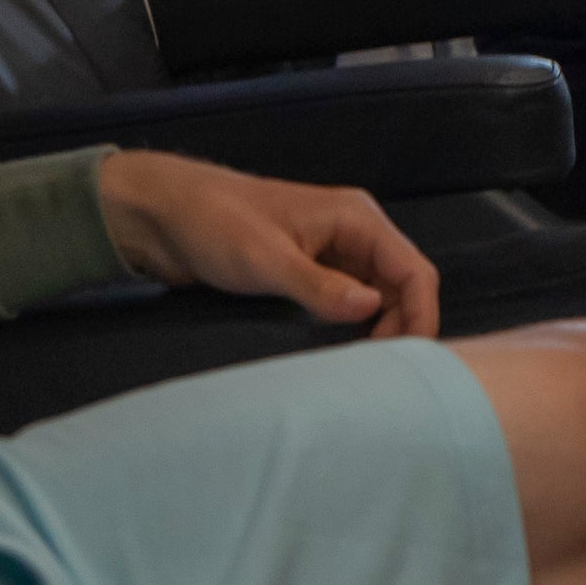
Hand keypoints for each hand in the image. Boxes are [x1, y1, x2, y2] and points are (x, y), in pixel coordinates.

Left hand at [97, 151, 440, 337]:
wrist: (164, 213)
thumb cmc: (212, 222)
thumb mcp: (266, 260)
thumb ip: (321, 287)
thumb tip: (371, 308)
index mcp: (356, 218)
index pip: (414, 270)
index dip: (421, 316)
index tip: (410, 359)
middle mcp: (353, 232)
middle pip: (403, 286)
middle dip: (402, 327)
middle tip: (380, 371)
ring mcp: (334, 251)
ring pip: (380, 296)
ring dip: (378, 328)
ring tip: (360, 364)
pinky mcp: (313, 269)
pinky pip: (350, 300)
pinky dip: (352, 326)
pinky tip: (339, 348)